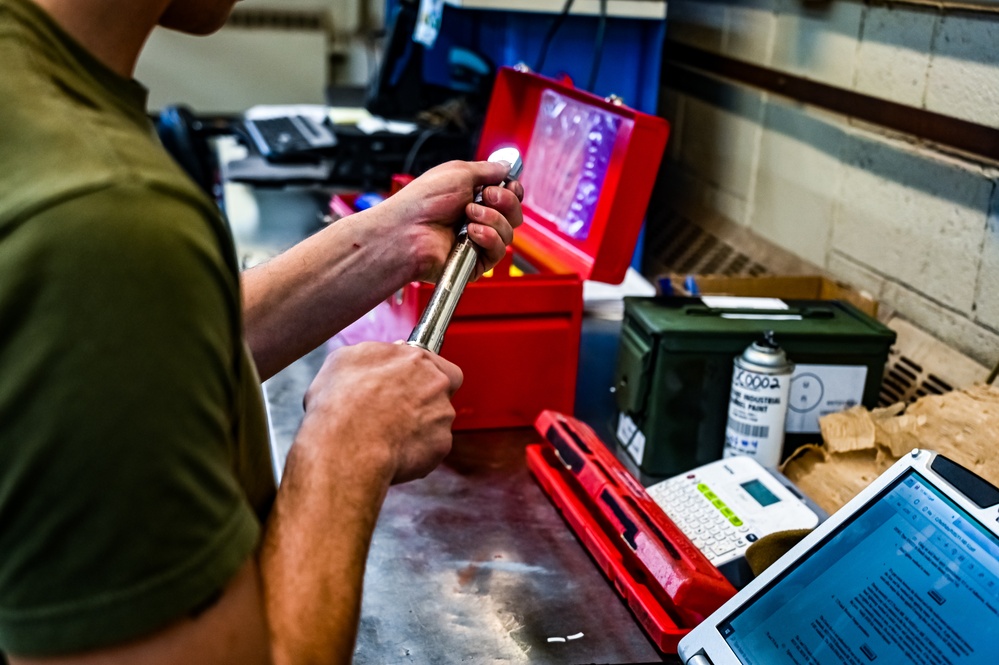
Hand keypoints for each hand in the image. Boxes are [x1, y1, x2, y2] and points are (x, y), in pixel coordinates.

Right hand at [299, 341, 462, 484]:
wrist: (348, 446)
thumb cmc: (341, 404)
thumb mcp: (344, 360)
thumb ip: (372, 354)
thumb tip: (380, 356)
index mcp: (415, 357)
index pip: (435, 362)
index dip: (421, 375)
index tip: (406, 385)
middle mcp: (436, 382)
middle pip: (442, 390)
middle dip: (424, 400)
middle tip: (397, 411)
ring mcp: (443, 413)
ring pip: (437, 420)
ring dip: (420, 426)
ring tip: (389, 435)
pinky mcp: (442, 443)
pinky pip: (432, 446)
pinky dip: (417, 450)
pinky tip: (394, 450)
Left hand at [377, 159, 524, 282]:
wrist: (408, 229)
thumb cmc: (423, 201)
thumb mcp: (458, 172)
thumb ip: (487, 169)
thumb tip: (505, 167)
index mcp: (474, 198)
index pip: (509, 197)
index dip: (513, 192)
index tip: (508, 185)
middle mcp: (477, 220)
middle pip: (514, 215)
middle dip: (505, 202)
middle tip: (486, 197)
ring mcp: (477, 242)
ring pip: (508, 232)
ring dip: (492, 219)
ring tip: (468, 215)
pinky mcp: (476, 262)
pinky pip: (499, 251)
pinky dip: (488, 237)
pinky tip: (471, 233)